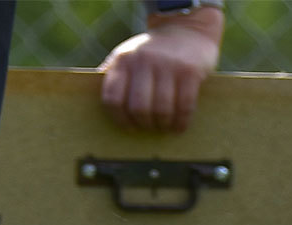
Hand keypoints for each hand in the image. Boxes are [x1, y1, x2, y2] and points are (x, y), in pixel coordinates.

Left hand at [99, 7, 223, 132]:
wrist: (187, 31)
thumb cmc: (154, 53)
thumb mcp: (129, 56)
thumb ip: (116, 75)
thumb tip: (101, 102)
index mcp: (123, 59)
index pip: (113, 98)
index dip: (120, 119)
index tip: (129, 127)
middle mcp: (143, 60)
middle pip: (139, 108)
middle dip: (144, 124)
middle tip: (149, 127)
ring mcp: (167, 65)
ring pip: (162, 111)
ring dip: (163, 125)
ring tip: (164, 126)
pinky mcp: (189, 72)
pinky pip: (184, 107)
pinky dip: (181, 123)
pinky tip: (179, 126)